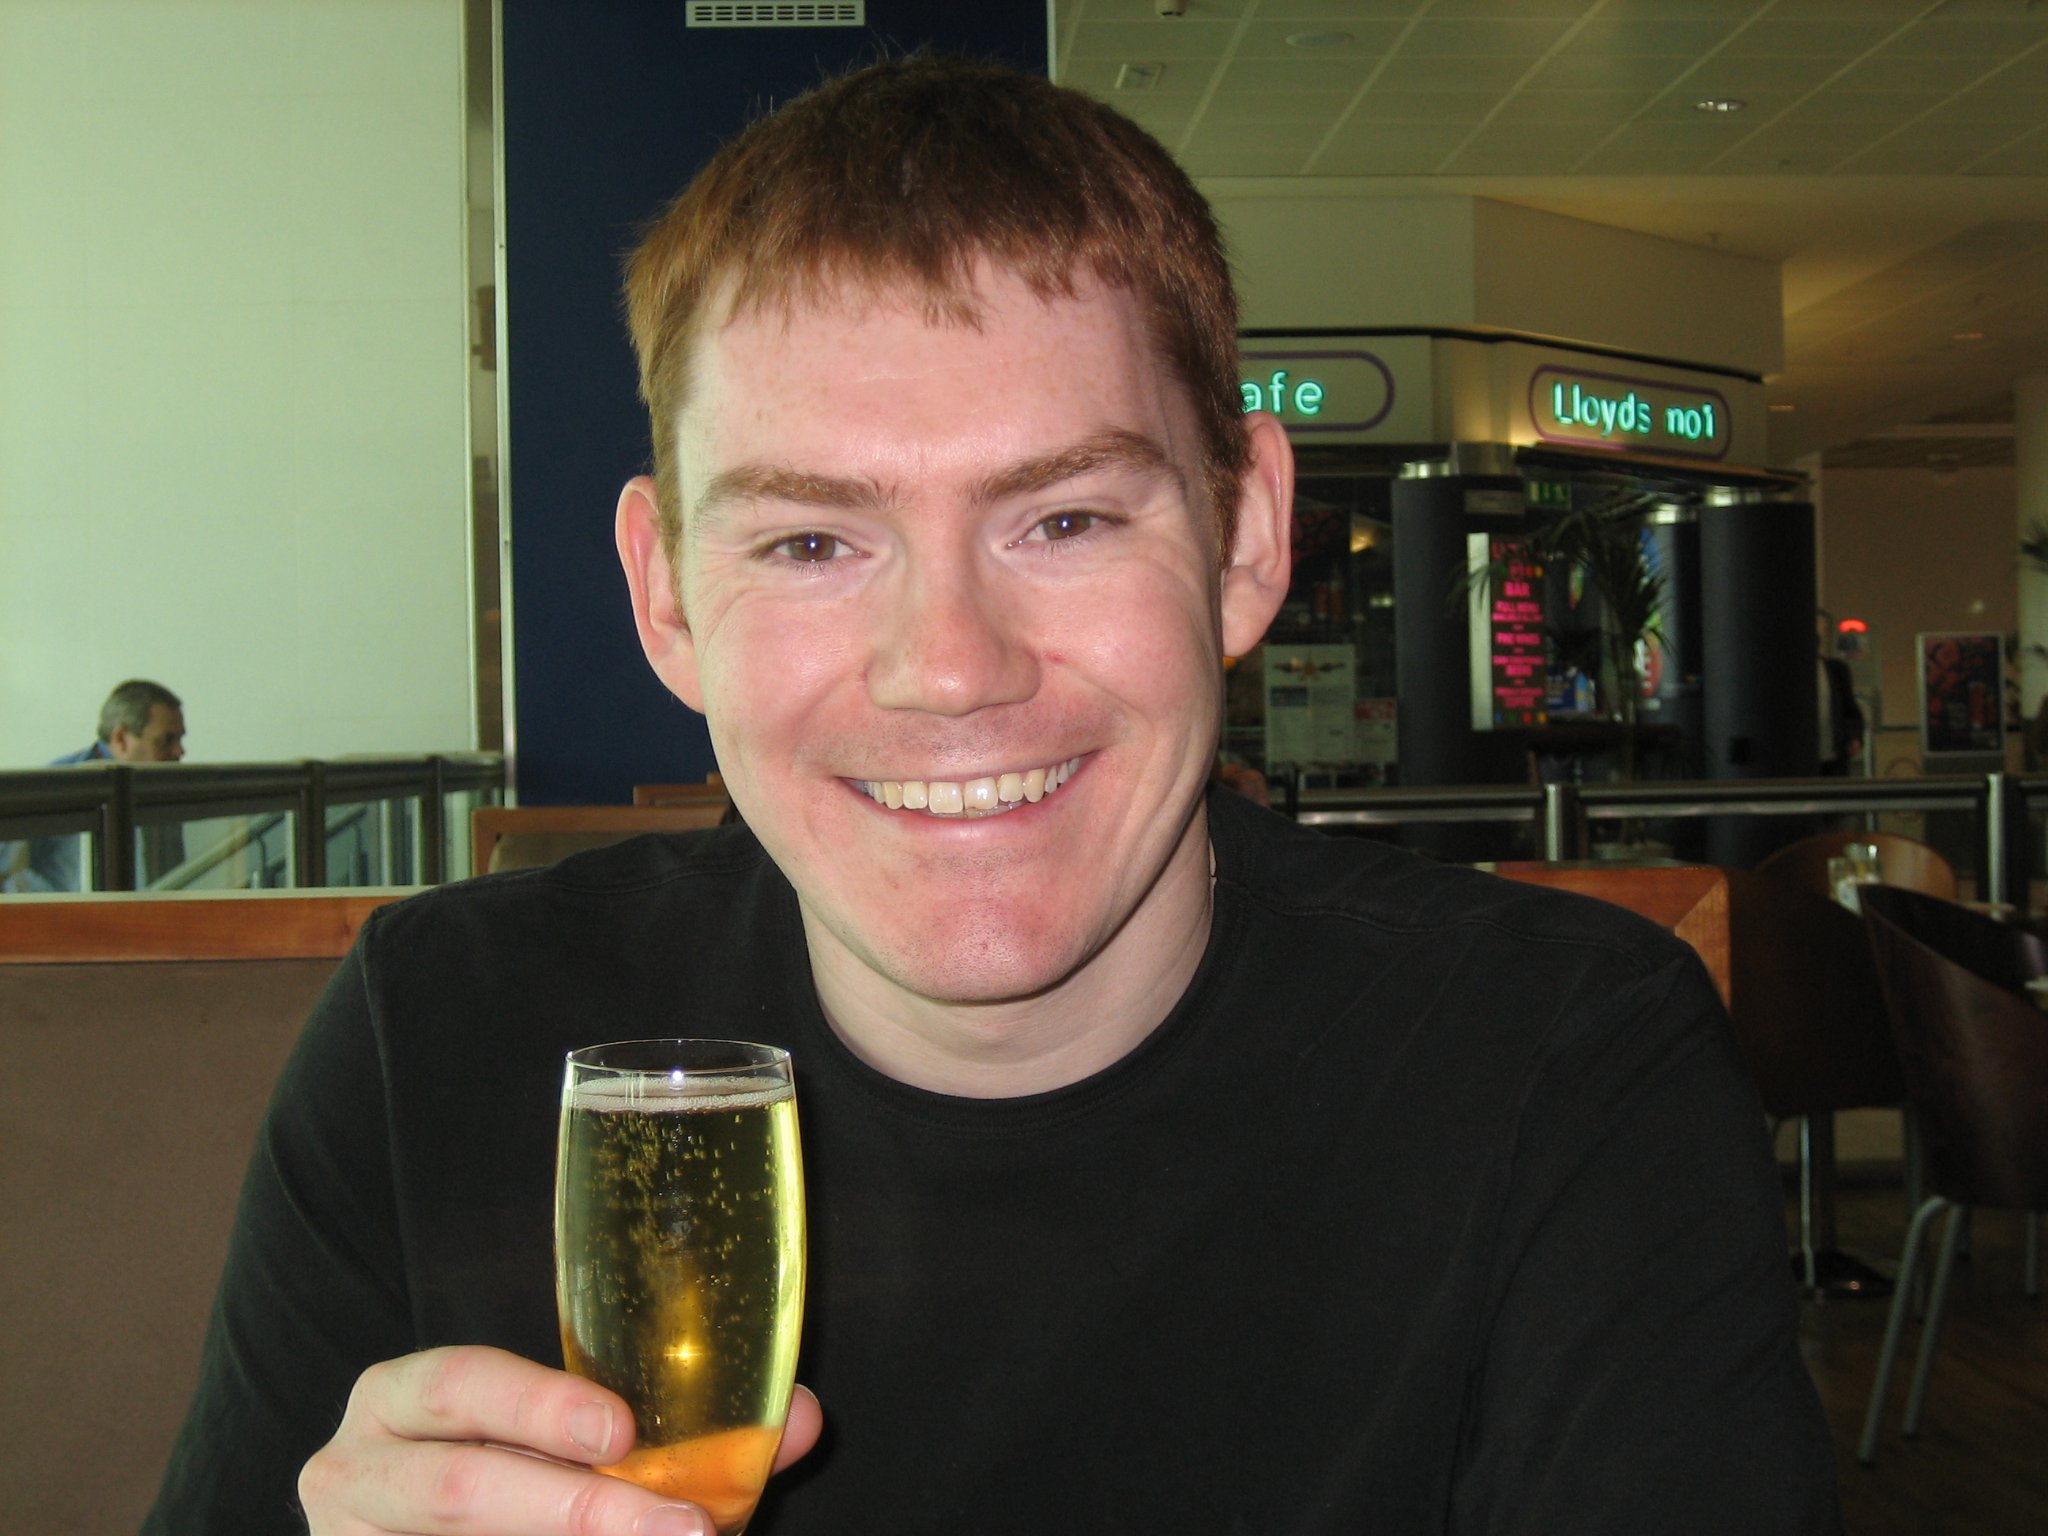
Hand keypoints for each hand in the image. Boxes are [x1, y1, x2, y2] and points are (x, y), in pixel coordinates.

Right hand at [300, 1345, 821, 1534]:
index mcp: (400, 1400)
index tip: (622, 1433)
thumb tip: (801, 1419)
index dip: (538, 1408)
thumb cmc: (508, 1477)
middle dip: (577, 1513)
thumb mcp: (573, 1444)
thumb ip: (678, 1431)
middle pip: (456, 1490)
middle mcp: (353, 1472)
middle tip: (683, 1530)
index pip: (458, 1385)